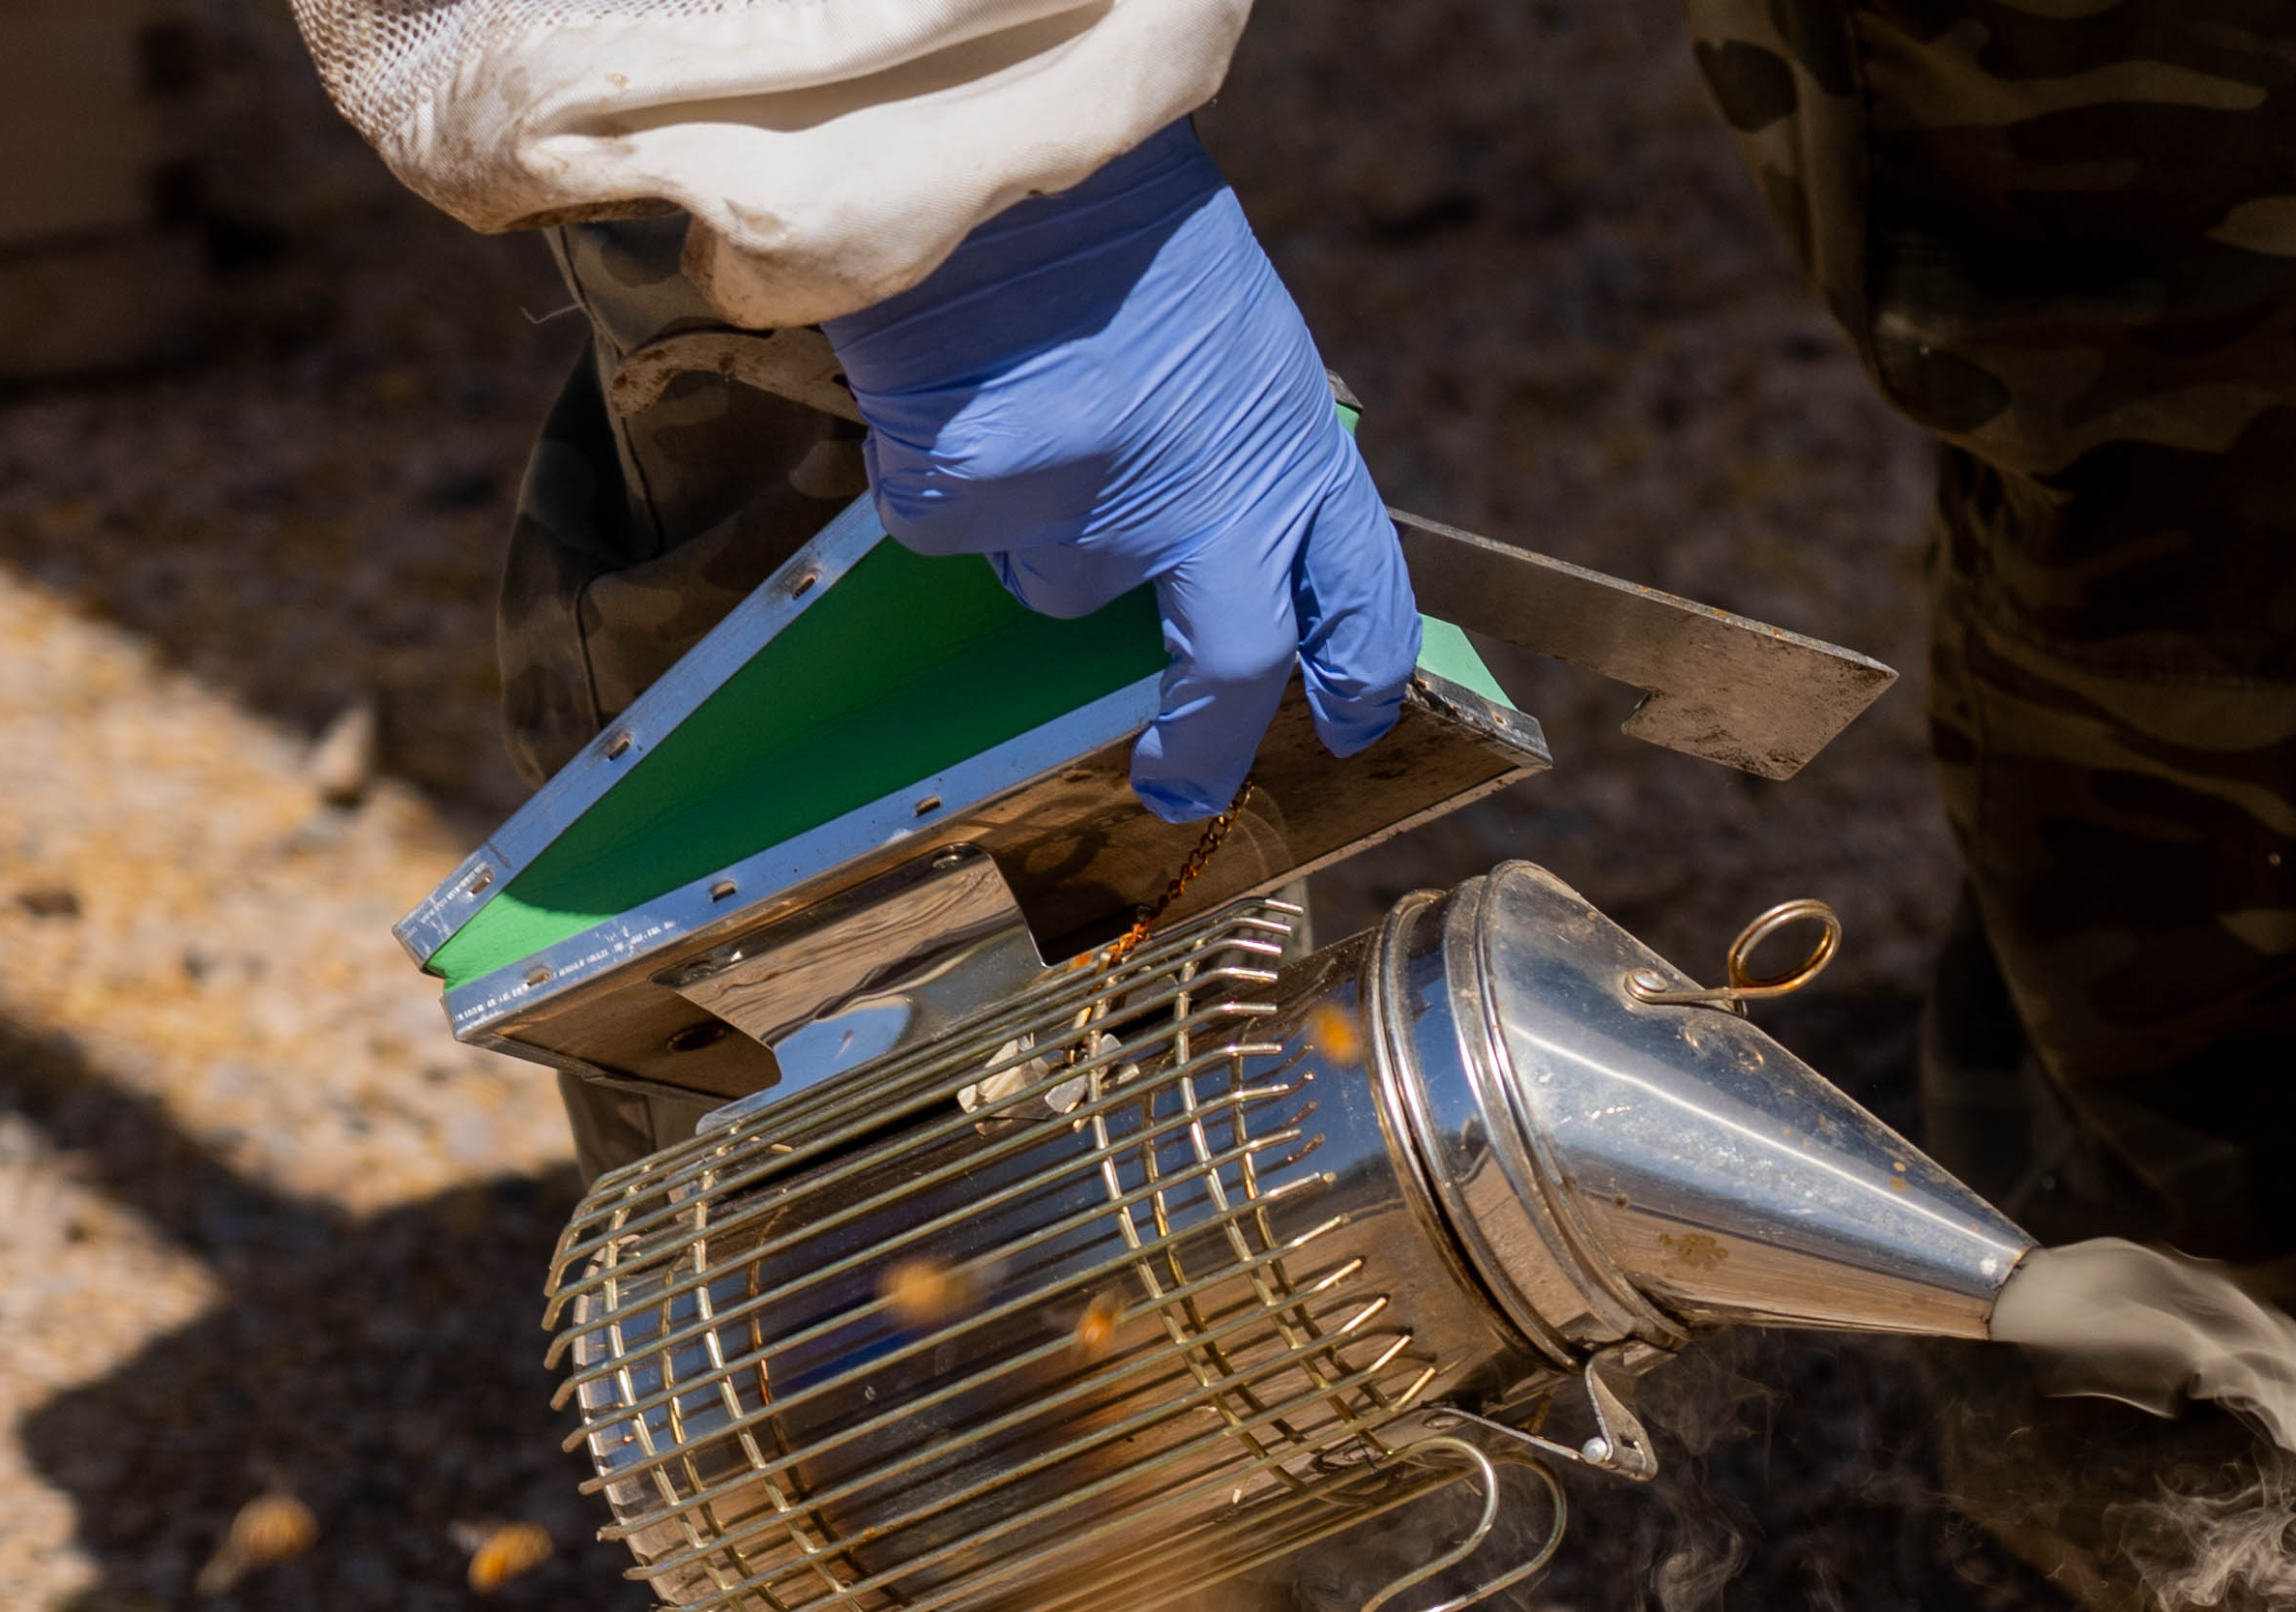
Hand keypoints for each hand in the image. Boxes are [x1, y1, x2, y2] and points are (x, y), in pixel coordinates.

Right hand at [824, 120, 1417, 820]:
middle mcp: (1217, 492)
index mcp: (1293, 444)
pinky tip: (949, 392)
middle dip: (1204, 747)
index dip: (1363, 670)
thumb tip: (1222, 552)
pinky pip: (949, 525)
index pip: (1362, 591)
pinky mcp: (992, 487)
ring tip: (1024, 411)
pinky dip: (932, 476)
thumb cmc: (1121, 231)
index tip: (1351, 719)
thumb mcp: (1235, 338)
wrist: (1010, 139)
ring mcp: (1102, 500)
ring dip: (1031, 527)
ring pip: (1055, 583)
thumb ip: (1240, 451)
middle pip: (1233, 666)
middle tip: (1178, 787)